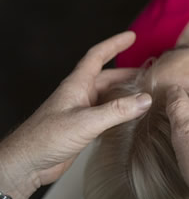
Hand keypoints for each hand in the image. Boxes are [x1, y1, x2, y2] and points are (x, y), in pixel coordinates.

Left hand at [0, 32, 150, 198]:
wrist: (28, 162)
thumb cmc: (47, 137)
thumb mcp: (86, 121)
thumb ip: (117, 110)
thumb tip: (145, 100)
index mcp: (77, 85)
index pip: (97, 56)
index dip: (114, 44)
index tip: (131, 36)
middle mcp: (80, 94)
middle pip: (107, 77)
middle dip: (128, 73)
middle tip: (149, 73)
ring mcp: (82, 111)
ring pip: (108, 96)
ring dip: (125, 93)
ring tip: (146, 94)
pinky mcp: (84, 127)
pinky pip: (106, 113)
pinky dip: (121, 112)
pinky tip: (132, 117)